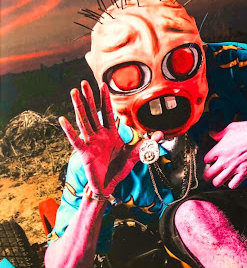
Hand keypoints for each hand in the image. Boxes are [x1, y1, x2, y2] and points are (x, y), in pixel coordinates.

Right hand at [59, 81, 144, 195]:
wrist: (108, 185)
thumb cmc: (118, 169)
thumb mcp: (134, 155)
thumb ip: (146, 144)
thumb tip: (161, 135)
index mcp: (111, 133)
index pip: (108, 112)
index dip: (105, 99)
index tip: (103, 85)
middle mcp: (99, 135)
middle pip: (93, 113)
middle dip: (89, 98)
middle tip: (84, 82)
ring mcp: (91, 142)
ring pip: (84, 121)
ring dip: (79, 107)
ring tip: (74, 92)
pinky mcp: (84, 152)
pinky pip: (75, 140)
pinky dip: (69, 130)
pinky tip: (63, 119)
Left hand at [203, 120, 246, 188]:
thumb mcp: (231, 128)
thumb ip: (220, 134)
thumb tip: (213, 134)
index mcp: (220, 149)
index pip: (206, 160)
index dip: (208, 160)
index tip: (212, 160)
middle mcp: (225, 160)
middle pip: (208, 175)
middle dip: (208, 175)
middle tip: (211, 174)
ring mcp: (234, 168)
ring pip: (218, 182)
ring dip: (218, 181)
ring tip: (221, 179)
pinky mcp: (244, 173)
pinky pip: (233, 185)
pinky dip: (232, 184)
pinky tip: (233, 179)